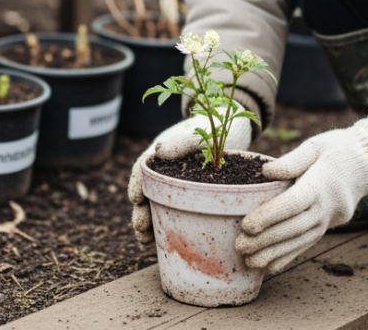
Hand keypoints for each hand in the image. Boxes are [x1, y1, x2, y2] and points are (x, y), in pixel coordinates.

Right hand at [128, 111, 254, 242]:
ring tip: (145, 240)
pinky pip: (175, 211)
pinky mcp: (190, 195)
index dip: (136, 184)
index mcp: (162, 153)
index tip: (136, 199)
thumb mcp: (200, 131)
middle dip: (140, 212)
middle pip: (145, 193)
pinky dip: (167, 224)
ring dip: (149, 222)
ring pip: (156, 205)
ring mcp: (176, 184)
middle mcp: (164, 171)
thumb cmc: (214, 126)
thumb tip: (158, 152)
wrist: (232, 129)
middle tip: (141, 228)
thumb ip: (182, 141)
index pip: (141, 170)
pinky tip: (165, 240)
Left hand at [235, 119, 367, 273]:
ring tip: (250, 262)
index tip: (247, 226)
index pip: (294, 204)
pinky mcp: (329, 226)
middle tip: (240, 247)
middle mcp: (327, 206)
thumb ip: (292, 160)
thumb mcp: (316, 145)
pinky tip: (271, 266)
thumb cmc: (336, 149)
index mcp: (321, 184)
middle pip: (295, 227)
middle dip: (267, 240)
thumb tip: (266, 172)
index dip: (270, 216)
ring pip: (301, 241)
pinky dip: (289, 256)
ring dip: (275, 254)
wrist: (367, 163)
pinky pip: (308, 244)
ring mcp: (330, 219)